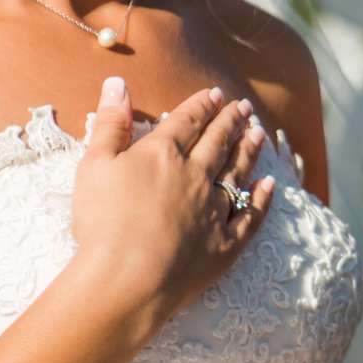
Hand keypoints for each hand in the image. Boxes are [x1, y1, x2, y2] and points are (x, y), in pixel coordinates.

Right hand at [72, 77, 275, 336]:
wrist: (125, 280)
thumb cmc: (102, 222)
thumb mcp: (94, 165)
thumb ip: (109, 123)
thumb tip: (117, 82)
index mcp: (163, 155)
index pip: (187, 122)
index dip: (201, 105)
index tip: (215, 94)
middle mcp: (195, 176)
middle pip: (218, 142)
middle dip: (231, 122)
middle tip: (244, 107)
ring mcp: (214, 210)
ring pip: (238, 172)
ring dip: (249, 151)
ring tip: (260, 134)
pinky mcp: (224, 244)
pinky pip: (250, 216)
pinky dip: (262, 199)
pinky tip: (269, 186)